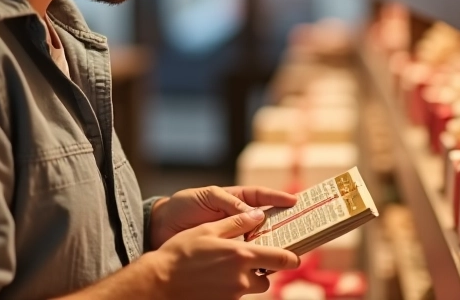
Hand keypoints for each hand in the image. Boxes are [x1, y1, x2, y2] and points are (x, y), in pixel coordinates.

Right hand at [143, 209, 300, 299]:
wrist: (159, 284)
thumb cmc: (180, 253)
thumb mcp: (208, 230)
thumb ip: (236, 222)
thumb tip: (258, 214)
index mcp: (241, 255)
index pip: (281, 259)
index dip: (291, 258)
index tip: (293, 256)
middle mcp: (241, 278)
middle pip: (265, 278)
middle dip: (260, 270)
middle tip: (243, 259)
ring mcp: (232, 295)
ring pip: (249, 288)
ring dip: (243, 279)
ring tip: (221, 269)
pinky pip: (233, 295)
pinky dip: (228, 288)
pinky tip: (211, 280)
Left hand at [149, 185, 296, 248]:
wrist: (161, 227)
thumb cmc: (182, 206)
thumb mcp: (205, 197)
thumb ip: (228, 202)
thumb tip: (254, 213)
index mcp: (234, 199)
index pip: (261, 196)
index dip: (278, 198)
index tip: (295, 201)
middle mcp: (237, 217)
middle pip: (266, 220)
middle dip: (283, 223)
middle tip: (299, 227)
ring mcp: (233, 235)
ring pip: (258, 238)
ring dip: (271, 242)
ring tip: (286, 246)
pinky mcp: (226, 251)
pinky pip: (244, 254)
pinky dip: (254, 258)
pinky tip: (263, 262)